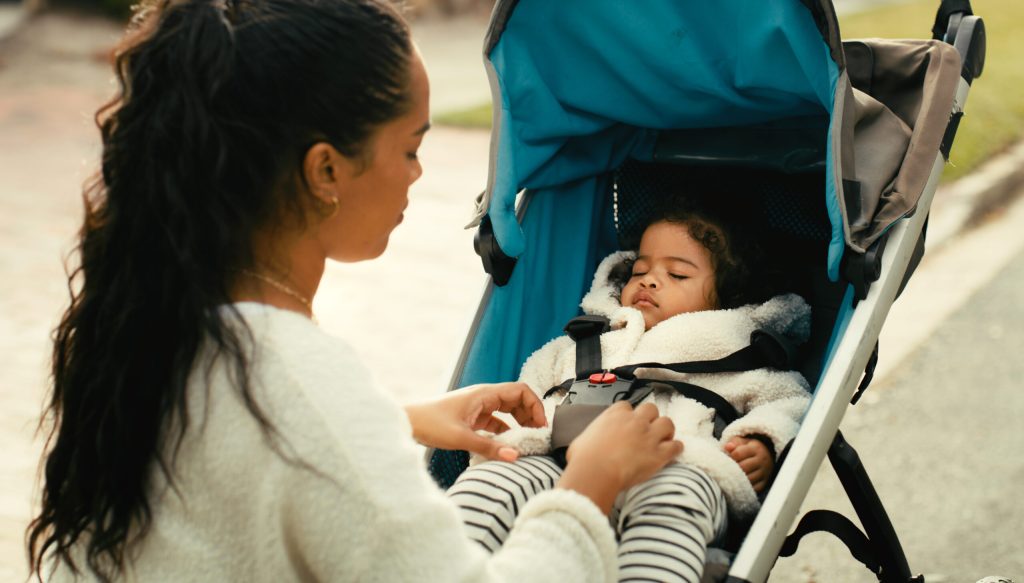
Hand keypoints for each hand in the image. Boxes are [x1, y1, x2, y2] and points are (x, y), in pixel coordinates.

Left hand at [403, 382, 545, 461]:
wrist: (407, 423)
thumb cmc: (429, 423)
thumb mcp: (460, 438)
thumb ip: (489, 448)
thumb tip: (515, 456)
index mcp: (484, 394)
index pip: (521, 391)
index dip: (535, 405)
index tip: (540, 424)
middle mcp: (484, 397)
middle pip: (517, 400)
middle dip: (530, 415)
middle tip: (538, 435)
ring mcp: (478, 407)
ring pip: (507, 412)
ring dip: (519, 424)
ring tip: (527, 441)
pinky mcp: (472, 418)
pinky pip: (496, 422)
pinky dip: (505, 432)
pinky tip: (507, 446)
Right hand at [558, 402, 682, 512]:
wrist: (595, 472)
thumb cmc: (584, 459)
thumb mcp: (580, 441)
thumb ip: (590, 437)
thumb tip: (585, 445)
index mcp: (614, 415)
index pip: (626, 406)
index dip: (628, 415)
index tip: (627, 423)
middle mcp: (634, 421)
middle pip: (651, 409)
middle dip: (650, 418)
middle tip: (647, 429)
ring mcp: (649, 436)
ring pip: (668, 423)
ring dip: (666, 431)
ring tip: (663, 439)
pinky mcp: (659, 454)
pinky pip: (676, 446)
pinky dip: (676, 448)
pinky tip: (673, 452)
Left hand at [724, 435, 774, 492]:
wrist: (766, 455)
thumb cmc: (748, 448)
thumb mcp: (742, 441)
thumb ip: (734, 443)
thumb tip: (728, 447)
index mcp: (756, 448)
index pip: (738, 454)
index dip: (729, 456)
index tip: (726, 457)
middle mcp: (762, 460)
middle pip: (743, 467)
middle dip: (733, 468)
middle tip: (726, 469)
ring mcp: (764, 472)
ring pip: (748, 479)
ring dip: (738, 479)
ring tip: (731, 476)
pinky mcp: (764, 482)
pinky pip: (753, 488)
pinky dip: (745, 487)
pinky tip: (739, 483)